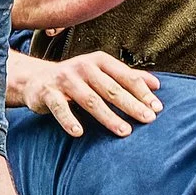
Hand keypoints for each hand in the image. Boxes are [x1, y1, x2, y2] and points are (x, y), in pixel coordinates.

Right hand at [7, 50, 163, 137]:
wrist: (37, 79)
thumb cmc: (76, 78)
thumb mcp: (101, 72)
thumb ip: (127, 77)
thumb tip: (157, 84)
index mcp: (100, 61)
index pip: (126, 77)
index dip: (143, 92)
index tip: (158, 108)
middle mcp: (84, 67)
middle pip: (112, 89)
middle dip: (131, 105)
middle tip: (148, 119)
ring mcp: (65, 80)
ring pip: (90, 100)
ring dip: (108, 117)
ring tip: (125, 131)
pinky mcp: (48, 93)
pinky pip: (60, 108)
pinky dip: (69, 120)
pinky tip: (79, 133)